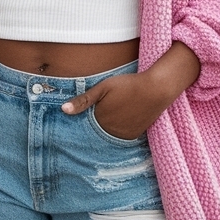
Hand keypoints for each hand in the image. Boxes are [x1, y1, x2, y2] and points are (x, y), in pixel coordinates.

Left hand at [60, 42, 199, 139]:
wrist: (156, 89)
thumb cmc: (128, 84)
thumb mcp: (104, 87)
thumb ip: (83, 100)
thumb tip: (63, 110)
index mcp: (100, 120)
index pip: (85, 125)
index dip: (83, 118)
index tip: (81, 115)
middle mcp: (111, 132)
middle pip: (97, 130)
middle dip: (94, 123)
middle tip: (101, 111)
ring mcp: (123, 135)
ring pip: (108, 134)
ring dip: (107, 127)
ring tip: (114, 112)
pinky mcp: (134, 135)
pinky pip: (120, 135)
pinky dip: (118, 129)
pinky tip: (121, 116)